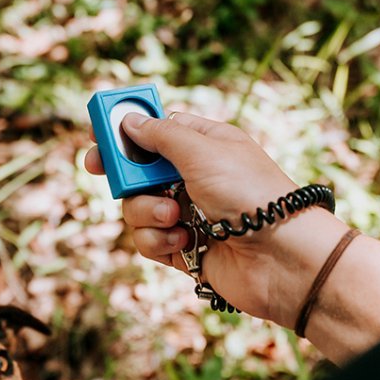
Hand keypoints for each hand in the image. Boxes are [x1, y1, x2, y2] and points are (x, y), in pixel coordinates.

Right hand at [85, 109, 379, 361]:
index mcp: (203, 144)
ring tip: (174, 217)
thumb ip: (159, 135)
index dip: (124, 134)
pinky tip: (184, 242)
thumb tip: (129, 122)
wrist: (282, 257)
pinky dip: (158, 240)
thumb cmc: (250, 194)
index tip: (97, 140)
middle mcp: (193, 176)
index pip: (154, 131)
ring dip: (146, 211)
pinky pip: (148, 240)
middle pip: (137, 171)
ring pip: (136, 207)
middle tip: (108, 176)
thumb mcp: (202, 151)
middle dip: (126, 177)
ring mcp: (187, 213)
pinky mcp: (183, 249)